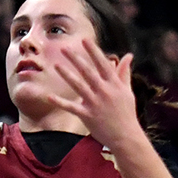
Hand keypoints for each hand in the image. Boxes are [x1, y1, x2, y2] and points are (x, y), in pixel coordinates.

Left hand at [44, 32, 143, 150]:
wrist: (126, 137)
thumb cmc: (127, 113)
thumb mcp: (127, 91)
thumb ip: (124, 73)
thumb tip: (128, 56)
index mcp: (114, 84)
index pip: (102, 64)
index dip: (93, 51)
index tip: (85, 40)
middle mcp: (104, 91)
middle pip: (87, 71)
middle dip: (76, 59)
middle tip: (64, 48)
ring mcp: (95, 103)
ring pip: (78, 85)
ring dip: (66, 74)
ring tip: (56, 65)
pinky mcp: (87, 115)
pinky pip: (71, 107)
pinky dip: (60, 102)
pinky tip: (49, 96)